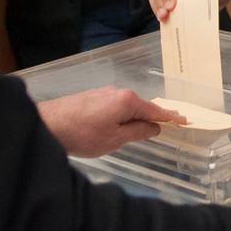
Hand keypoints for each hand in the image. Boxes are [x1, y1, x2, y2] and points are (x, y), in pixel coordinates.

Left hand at [36, 86, 185, 156]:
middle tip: (161, 129)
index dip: (171, 117)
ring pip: (125, 107)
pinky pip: (113, 106)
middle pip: (140, 107)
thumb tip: (154, 127)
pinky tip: (112, 127)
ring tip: (131, 134)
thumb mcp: (115, 139)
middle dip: (150, 118)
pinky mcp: (91, 97)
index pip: (156, 110)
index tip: (185, 119)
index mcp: (128, 101)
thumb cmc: (83, 134)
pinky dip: (118, 116)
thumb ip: (138, 132)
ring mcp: (103, 93)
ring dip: (130, 119)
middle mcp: (118, 91)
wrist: (46, 124)